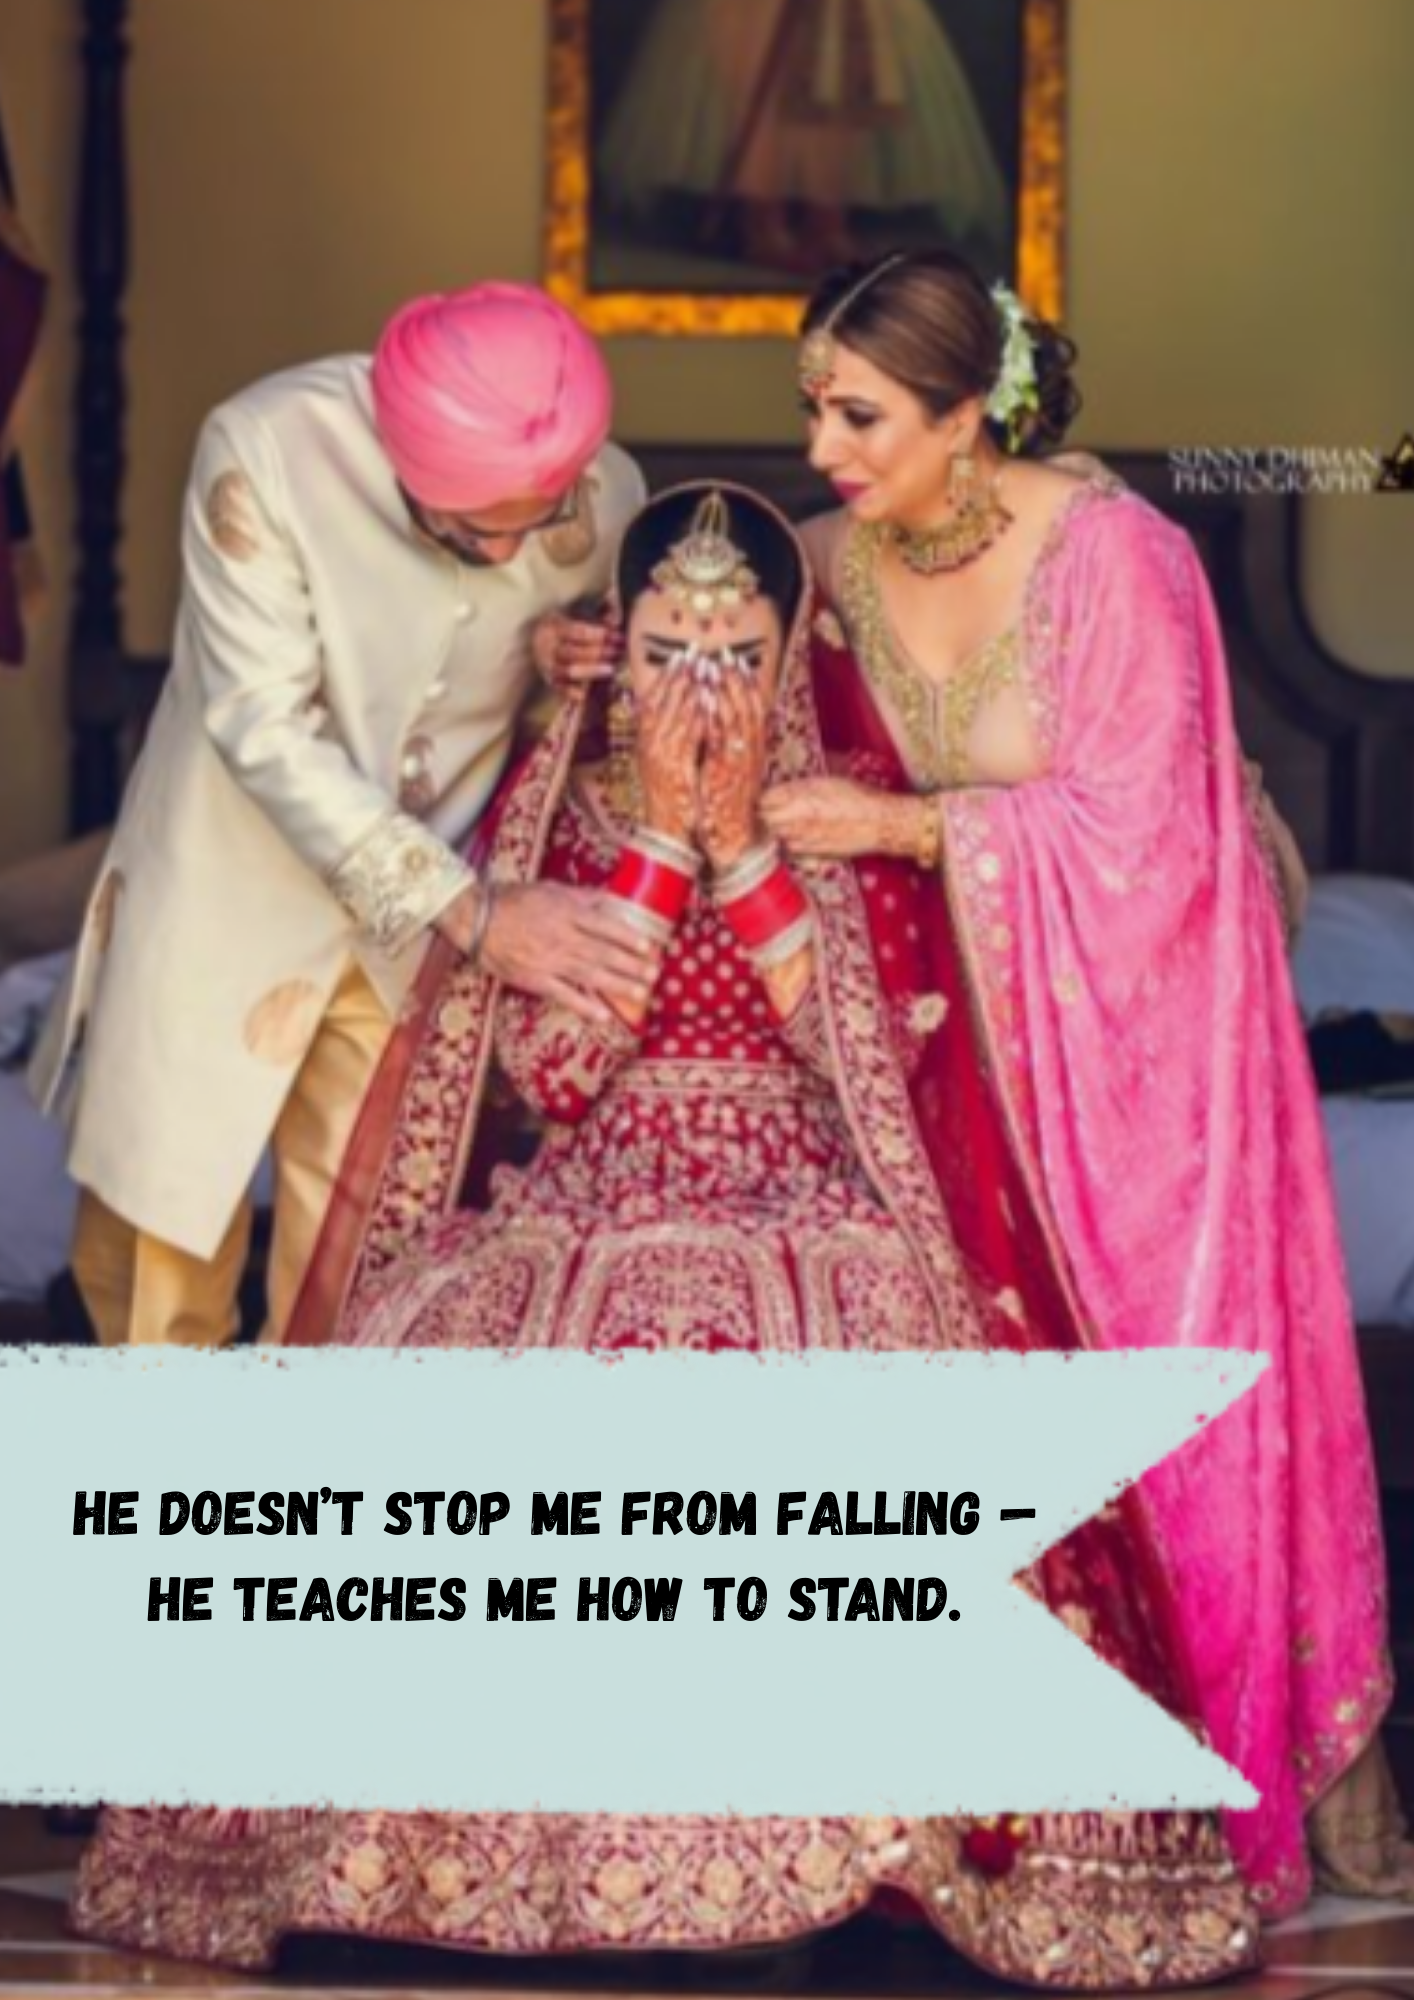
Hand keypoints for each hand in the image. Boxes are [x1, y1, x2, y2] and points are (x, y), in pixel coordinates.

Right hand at [441, 882, 659, 1024]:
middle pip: (604, 953)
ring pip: (590, 975)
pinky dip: (584, 1006)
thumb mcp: (551, 889)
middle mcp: (562, 937)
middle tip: (655, 974)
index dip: (629, 937)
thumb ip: (581, 896)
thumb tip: (611, 898)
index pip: (606, 926)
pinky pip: (563, 995)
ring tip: (641, 993)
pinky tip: (603, 1016)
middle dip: (632, 965)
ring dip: (618, 985)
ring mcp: (549, 960)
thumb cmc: (514, 900)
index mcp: (567, 913)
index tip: (649, 946)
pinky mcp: (535, 979)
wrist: (477, 919)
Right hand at [530, 610, 622, 695]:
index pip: (577, 631)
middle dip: (599, 653)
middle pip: (573, 652)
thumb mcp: (579, 613)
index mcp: (554, 626)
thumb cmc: (568, 625)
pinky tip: (588, 694)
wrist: (538, 638)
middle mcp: (548, 646)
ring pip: (568, 671)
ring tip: (611, 669)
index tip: (620, 637)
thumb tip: (616, 620)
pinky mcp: (550, 681)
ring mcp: (548, 665)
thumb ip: (598, 614)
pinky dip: (573, 693)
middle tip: (619, 652)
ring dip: (591, 671)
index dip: (600, 635)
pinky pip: (561, 689)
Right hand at [635, 669, 704, 844]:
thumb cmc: (668, 798)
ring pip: (675, 712)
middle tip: (694, 650)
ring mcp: (661, 755)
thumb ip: (662, 738)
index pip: (652, 700)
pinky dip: (696, 714)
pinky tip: (707, 697)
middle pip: (663, 700)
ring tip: (704, 664)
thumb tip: (667, 712)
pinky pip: (686, 735)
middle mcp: (650, 745)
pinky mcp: (675, 766)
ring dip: (689, 686)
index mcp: (646, 742)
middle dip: (680, 673)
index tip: (679, 656)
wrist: (666, 830)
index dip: (665, 676)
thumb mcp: (661, 763)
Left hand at [699, 670, 768, 866]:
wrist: (734, 839)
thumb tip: (728, 722)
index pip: (756, 709)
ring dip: (725, 689)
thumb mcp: (737, 772)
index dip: (748, 683)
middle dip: (735, 678)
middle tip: (725, 653)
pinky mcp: (726, 773)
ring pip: (736, 718)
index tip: (738, 661)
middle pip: (748, 707)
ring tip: (713, 665)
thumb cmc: (730, 806)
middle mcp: (750, 753)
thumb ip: (736, 748)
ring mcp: (739, 762)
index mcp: (754, 751)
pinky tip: (706, 698)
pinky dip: (714, 716)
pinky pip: (721, 739)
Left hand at [760, 777, 907, 859]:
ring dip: (778, 828)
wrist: (877, 822)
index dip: (765, 797)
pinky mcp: (812, 852)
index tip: (767, 796)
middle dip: (766, 813)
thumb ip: (800, 787)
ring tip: (787, 821)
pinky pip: (790, 848)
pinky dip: (791, 841)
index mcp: (800, 796)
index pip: (765, 799)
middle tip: (771, 809)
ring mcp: (804, 837)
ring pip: (776, 834)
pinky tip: (801, 834)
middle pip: (765, 818)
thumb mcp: (827, 781)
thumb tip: (782, 789)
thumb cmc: (857, 797)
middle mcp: (798, 818)